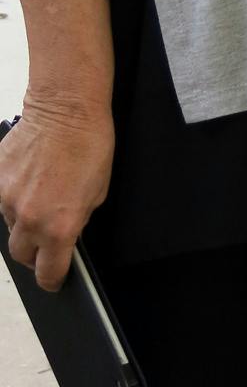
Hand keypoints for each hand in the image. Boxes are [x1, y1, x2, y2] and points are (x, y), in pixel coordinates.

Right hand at [0, 97, 113, 289]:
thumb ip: (78, 221)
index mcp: (59, 227)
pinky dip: (12, 196)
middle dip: (35, 251)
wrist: (66, 108)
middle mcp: (29, 219)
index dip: (53, 279)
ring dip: (23, 221)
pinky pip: (0, 201)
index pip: (48, 273)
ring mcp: (7, 199)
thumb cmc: (89, 144)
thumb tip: (68, 235)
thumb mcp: (98, 192)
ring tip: (41, 196)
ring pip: (9, 226)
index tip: (54, 278)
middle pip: (22, 255)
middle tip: (47, 236)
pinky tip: (28, 180)